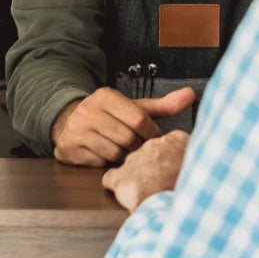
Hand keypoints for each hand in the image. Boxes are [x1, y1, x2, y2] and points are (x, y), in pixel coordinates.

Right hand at [51, 86, 195, 166]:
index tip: (155, 139)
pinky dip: (106, 162)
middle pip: (127, 137)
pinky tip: (106, 155)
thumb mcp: (135, 108)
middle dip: (138, 146)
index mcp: (105, 96)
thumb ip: (163, 105)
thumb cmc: (112, 116)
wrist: (71, 122)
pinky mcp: (67, 148)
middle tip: (139, 149)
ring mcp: (75, 130)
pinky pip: (98, 163)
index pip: (139, 118)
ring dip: (123, 156)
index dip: (151, 133)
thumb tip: (191, 94)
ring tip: (124, 151)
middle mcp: (87, 110)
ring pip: (113, 152)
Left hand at [102, 130, 189, 210]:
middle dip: (152, 167)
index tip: (171, 168)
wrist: (174, 206)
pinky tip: (126, 196)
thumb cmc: (191, 191)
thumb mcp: (202, 170)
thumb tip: (195, 166)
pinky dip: (116, 186)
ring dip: (136, 177)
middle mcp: (154, 144)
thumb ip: (194, 162)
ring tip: (145, 193)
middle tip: (159, 184)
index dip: (169, 158)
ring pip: (131, 165)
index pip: (170, 142)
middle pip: (149, 153)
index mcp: (177, 140)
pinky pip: (111, 178)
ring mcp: (135, 159)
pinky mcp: (120, 176)